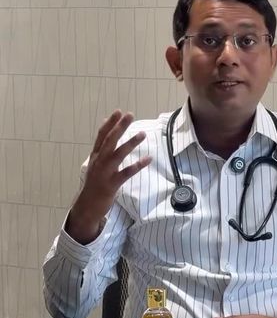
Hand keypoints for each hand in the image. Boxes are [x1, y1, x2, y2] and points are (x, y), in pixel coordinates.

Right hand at [67, 110, 151, 243]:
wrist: (87, 206)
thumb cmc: (94, 183)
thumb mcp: (95, 164)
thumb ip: (101, 147)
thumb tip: (105, 128)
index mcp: (95, 156)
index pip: (102, 136)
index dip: (110, 123)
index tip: (119, 111)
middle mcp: (99, 161)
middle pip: (109, 141)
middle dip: (119, 127)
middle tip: (129, 115)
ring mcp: (105, 172)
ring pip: (118, 154)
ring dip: (130, 143)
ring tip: (142, 134)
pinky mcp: (112, 184)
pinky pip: (126, 173)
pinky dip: (138, 165)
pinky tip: (148, 159)